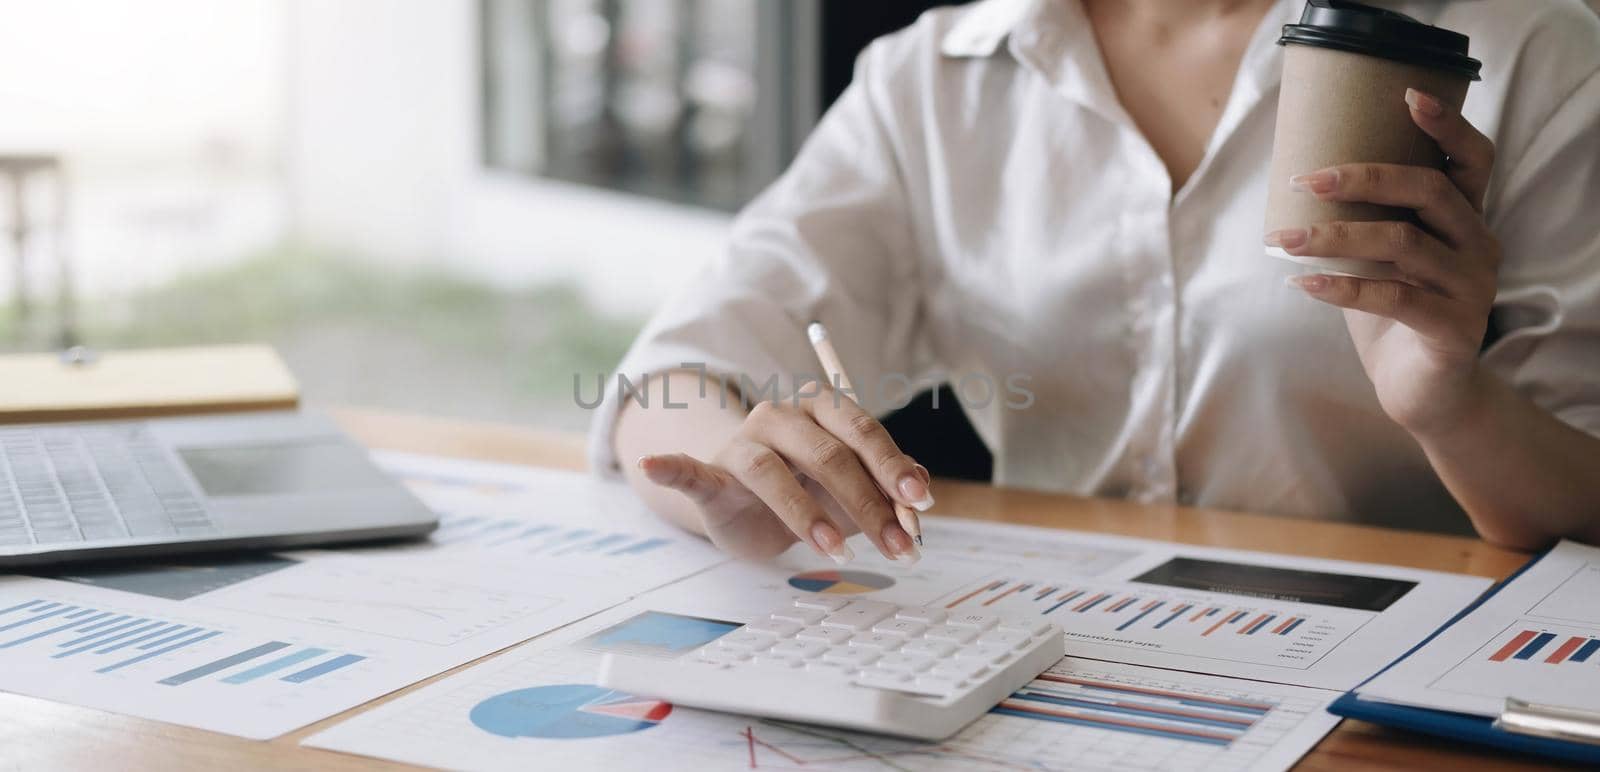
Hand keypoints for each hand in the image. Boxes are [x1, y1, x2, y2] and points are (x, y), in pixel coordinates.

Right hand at [633, 387, 931, 562]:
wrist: (751, 503)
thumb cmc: (811, 489)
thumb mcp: (854, 490)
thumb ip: (888, 490)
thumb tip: (920, 497)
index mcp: (822, 409)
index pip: (862, 431)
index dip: (893, 466)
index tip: (921, 502)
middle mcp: (780, 417)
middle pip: (827, 455)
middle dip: (867, 504)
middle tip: (897, 547)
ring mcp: (742, 444)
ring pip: (772, 472)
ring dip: (808, 514)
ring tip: (838, 552)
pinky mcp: (710, 475)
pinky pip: (688, 469)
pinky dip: (671, 467)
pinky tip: (656, 466)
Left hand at [1268, 88, 1500, 434]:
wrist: (1421, 392)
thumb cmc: (1393, 313)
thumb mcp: (1380, 258)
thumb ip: (1365, 219)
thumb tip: (1298, 175)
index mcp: (1466, 219)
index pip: (1473, 160)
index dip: (1446, 126)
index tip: (1406, 95)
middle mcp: (1479, 245)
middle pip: (1429, 190)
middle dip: (1363, 178)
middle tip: (1304, 179)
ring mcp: (1473, 287)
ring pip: (1402, 242)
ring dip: (1333, 236)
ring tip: (1283, 238)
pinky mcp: (1454, 329)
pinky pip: (1393, 298)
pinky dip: (1341, 287)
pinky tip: (1301, 283)